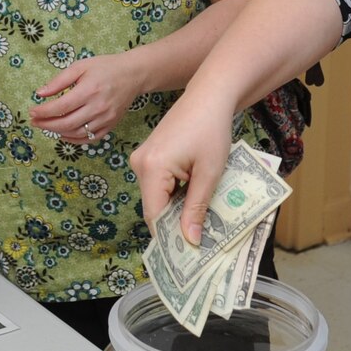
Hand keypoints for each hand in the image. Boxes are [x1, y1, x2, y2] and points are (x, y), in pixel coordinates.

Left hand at [30, 52, 145, 143]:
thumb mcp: (80, 66)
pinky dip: (74, 140)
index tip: (32, 112)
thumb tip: (40, 94)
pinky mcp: (111, 125)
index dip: (43, 112)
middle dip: (46, 125)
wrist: (133, 74)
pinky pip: (90, 139)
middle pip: (66, 124)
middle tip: (35, 122)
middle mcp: (97, 107)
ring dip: (58, 133)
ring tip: (47, 126)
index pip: (60, 107)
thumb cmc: (105, 67)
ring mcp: (105, 118)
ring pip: (77, 133)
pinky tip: (64, 134)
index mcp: (88, 90)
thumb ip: (59, 81)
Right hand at [131, 94, 234, 243]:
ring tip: (202, 217)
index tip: (188, 255)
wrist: (208, 96)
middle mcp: (139, 164)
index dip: (170, 237)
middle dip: (175, 224)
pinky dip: (174, 194)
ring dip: (177, 208)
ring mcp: (141, 159)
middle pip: (154, 208)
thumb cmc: (212, 130)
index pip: (155, 216)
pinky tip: (194, 195)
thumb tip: (190, 241)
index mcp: (152, 168)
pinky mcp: (148, 156)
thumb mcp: (209, 173)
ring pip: (157, 197)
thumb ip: (197, 208)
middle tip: (200, 240)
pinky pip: (158, 184)